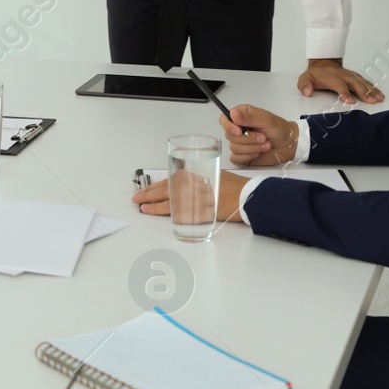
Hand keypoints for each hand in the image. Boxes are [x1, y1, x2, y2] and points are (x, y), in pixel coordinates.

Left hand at [131, 170, 249, 222]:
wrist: (251, 195)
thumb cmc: (236, 187)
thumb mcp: (216, 176)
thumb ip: (200, 181)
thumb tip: (184, 186)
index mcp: (200, 174)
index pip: (172, 179)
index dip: (157, 185)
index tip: (145, 190)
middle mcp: (198, 184)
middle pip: (169, 188)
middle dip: (150, 193)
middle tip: (137, 198)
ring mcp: (200, 197)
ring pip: (172, 199)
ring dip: (155, 203)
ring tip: (143, 207)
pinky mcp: (204, 210)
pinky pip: (183, 212)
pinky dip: (168, 212)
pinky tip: (158, 214)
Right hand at [221, 104, 298, 166]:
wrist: (289, 144)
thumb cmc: (280, 129)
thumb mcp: (266, 119)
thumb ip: (248, 117)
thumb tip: (233, 114)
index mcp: (242, 117)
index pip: (224, 119)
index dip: (229, 126)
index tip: (239, 131)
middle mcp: (239, 129)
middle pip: (229, 136)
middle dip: (248, 139)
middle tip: (263, 137)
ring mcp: (240, 143)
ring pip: (234, 148)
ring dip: (252, 148)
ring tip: (265, 145)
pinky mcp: (243, 156)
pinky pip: (236, 159)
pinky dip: (247, 157)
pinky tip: (257, 154)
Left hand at [298, 58, 382, 104]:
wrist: (324, 63)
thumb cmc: (315, 74)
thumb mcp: (305, 78)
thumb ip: (304, 85)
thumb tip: (307, 92)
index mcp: (331, 77)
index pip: (339, 85)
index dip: (345, 93)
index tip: (351, 101)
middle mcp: (343, 75)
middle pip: (355, 83)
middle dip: (364, 92)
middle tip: (371, 101)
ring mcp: (351, 75)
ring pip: (363, 82)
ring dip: (372, 90)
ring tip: (380, 99)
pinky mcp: (356, 77)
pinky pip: (366, 82)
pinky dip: (374, 88)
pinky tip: (380, 94)